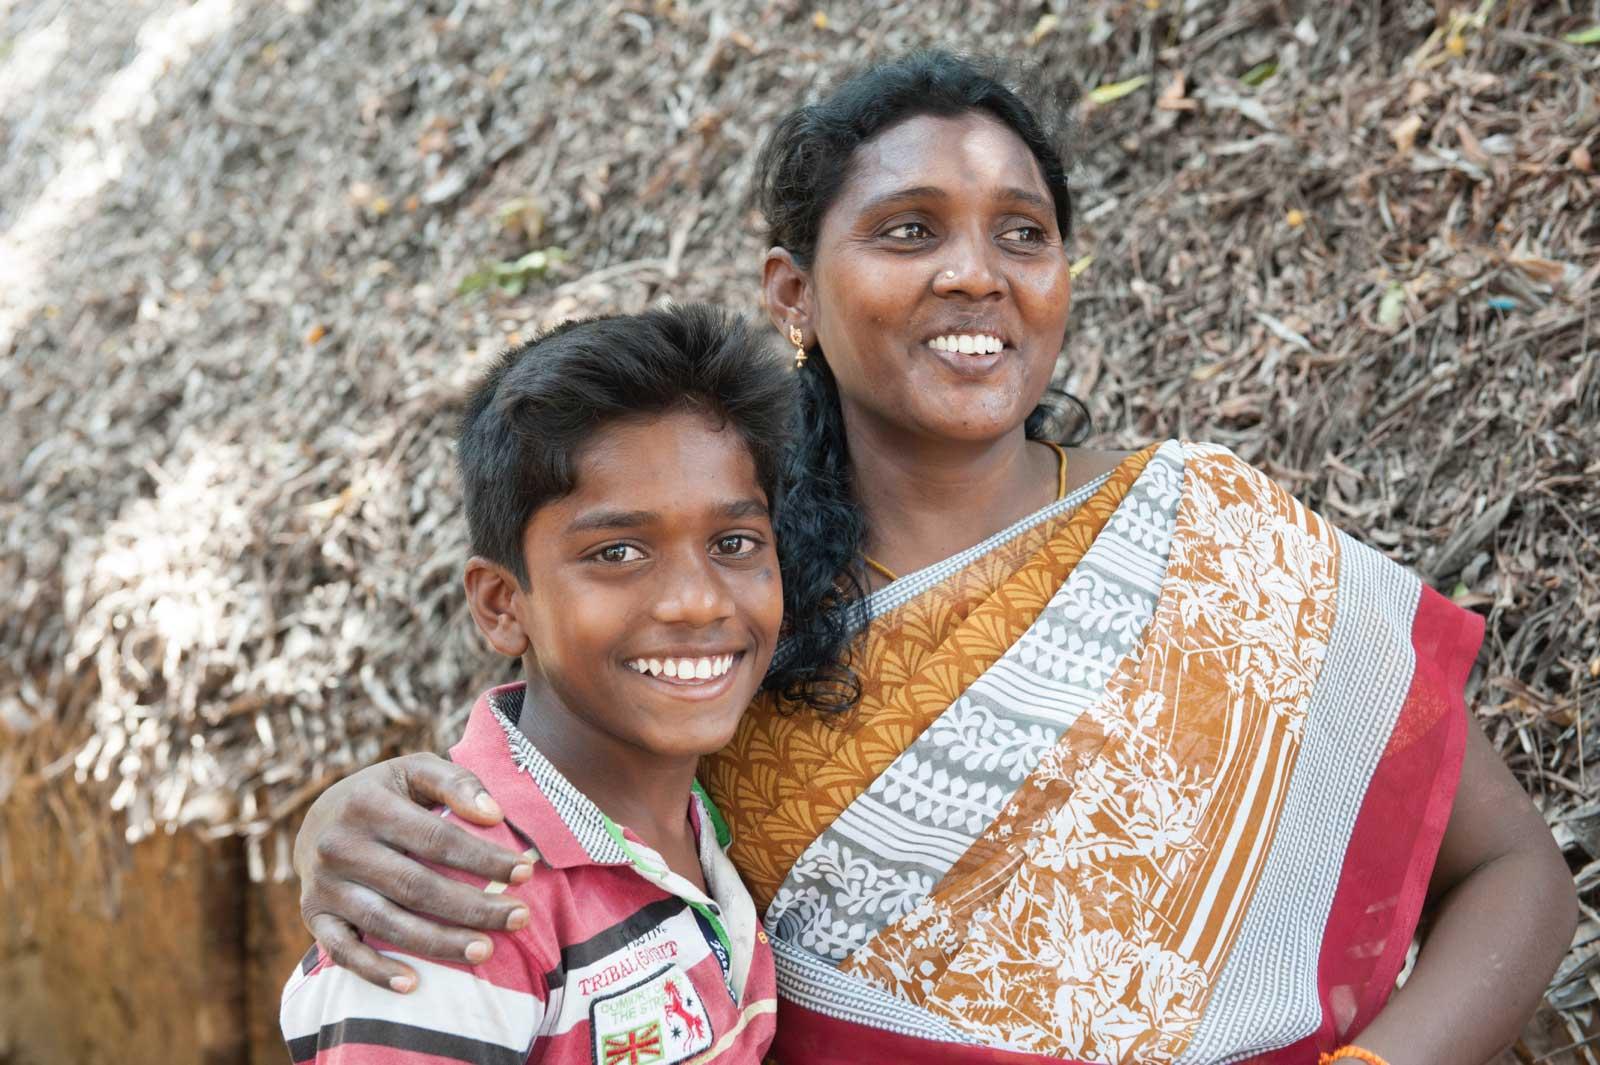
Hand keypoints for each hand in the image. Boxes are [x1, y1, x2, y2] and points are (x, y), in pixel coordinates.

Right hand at [294, 752, 534, 991]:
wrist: (317, 819)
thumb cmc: (386, 794)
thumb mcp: (416, 771)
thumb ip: (456, 782)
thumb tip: (494, 814)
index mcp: (368, 803)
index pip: (438, 838)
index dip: (484, 858)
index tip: (525, 872)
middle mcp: (340, 845)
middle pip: (416, 886)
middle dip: (473, 906)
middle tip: (520, 918)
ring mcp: (323, 885)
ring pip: (386, 922)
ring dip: (438, 942)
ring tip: (485, 951)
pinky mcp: (313, 916)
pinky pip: (343, 952)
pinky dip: (375, 972)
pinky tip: (414, 984)